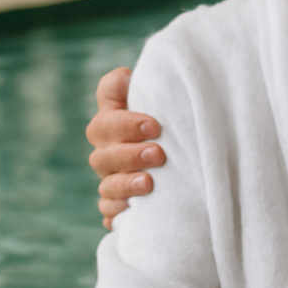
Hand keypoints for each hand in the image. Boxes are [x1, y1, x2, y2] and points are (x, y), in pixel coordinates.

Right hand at [86, 67, 165, 228]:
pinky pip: (110, 211)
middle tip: (158, 154)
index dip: (125, 121)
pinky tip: (132, 210)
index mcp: (113, 122)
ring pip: (107, 184)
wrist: (182, 157)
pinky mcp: (118, 205)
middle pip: (105, 154)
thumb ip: (149, 85)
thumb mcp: (166, 99)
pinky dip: (119, 211)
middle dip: (130, 154)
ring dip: (126, 184)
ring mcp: (111, 179)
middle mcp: (107, 151)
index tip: (153, 124)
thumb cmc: (170, 121)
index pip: (107, 116)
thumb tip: (128, 76)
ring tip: (148, 183)